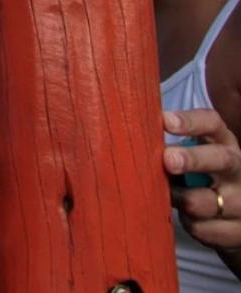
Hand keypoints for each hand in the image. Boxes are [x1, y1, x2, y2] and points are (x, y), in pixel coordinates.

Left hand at [164, 109, 240, 265]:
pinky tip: (179, 216)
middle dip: (192, 159)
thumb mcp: (192, 154)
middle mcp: (236, 168)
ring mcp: (240, 201)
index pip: (211, 123)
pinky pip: (201, 228)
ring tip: (162, 194)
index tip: (165, 121)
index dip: (190, 121)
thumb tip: (122, 134)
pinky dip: (185, 223)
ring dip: (178, 198)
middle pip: (220, 159)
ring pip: (203, 201)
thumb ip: (166, 143)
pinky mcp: (235, 230)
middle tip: (168, 160)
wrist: (234, 214)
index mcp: (222, 142)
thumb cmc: (199, 174)